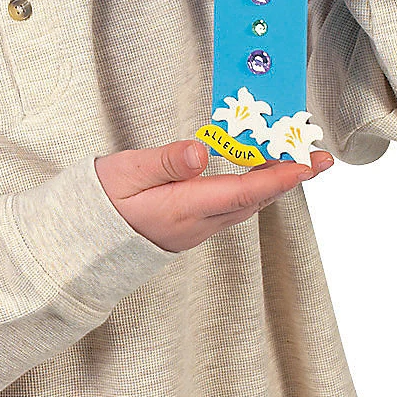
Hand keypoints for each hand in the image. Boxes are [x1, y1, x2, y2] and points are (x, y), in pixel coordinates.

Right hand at [95, 139, 333, 253]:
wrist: (78, 244)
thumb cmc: (97, 205)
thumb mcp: (125, 174)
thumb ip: (165, 162)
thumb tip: (200, 152)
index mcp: (183, 209)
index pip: (243, 191)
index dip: (280, 177)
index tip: (309, 163)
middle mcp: (197, 224)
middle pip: (254, 199)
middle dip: (289, 178)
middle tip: (318, 156)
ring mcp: (195, 230)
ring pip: (245, 205)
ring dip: (273, 183)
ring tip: (296, 159)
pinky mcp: (190, 228)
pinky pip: (232, 207)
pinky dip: (252, 188)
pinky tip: (256, 172)